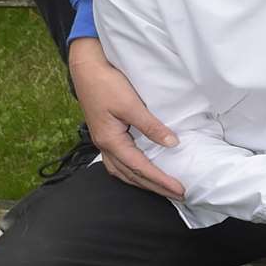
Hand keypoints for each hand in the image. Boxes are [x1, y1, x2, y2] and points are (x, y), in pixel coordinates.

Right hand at [68, 37, 183, 198]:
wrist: (86, 69)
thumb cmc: (107, 85)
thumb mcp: (131, 105)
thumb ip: (151, 126)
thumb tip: (172, 143)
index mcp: (111, 141)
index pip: (140, 168)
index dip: (161, 180)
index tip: (180, 190)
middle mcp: (105, 146)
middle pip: (131, 176)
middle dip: (154, 187)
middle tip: (177, 195)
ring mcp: (102, 142)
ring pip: (122, 172)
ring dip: (142, 182)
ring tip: (161, 189)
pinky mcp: (104, 135)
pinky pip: (118, 162)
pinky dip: (131, 171)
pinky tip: (140, 172)